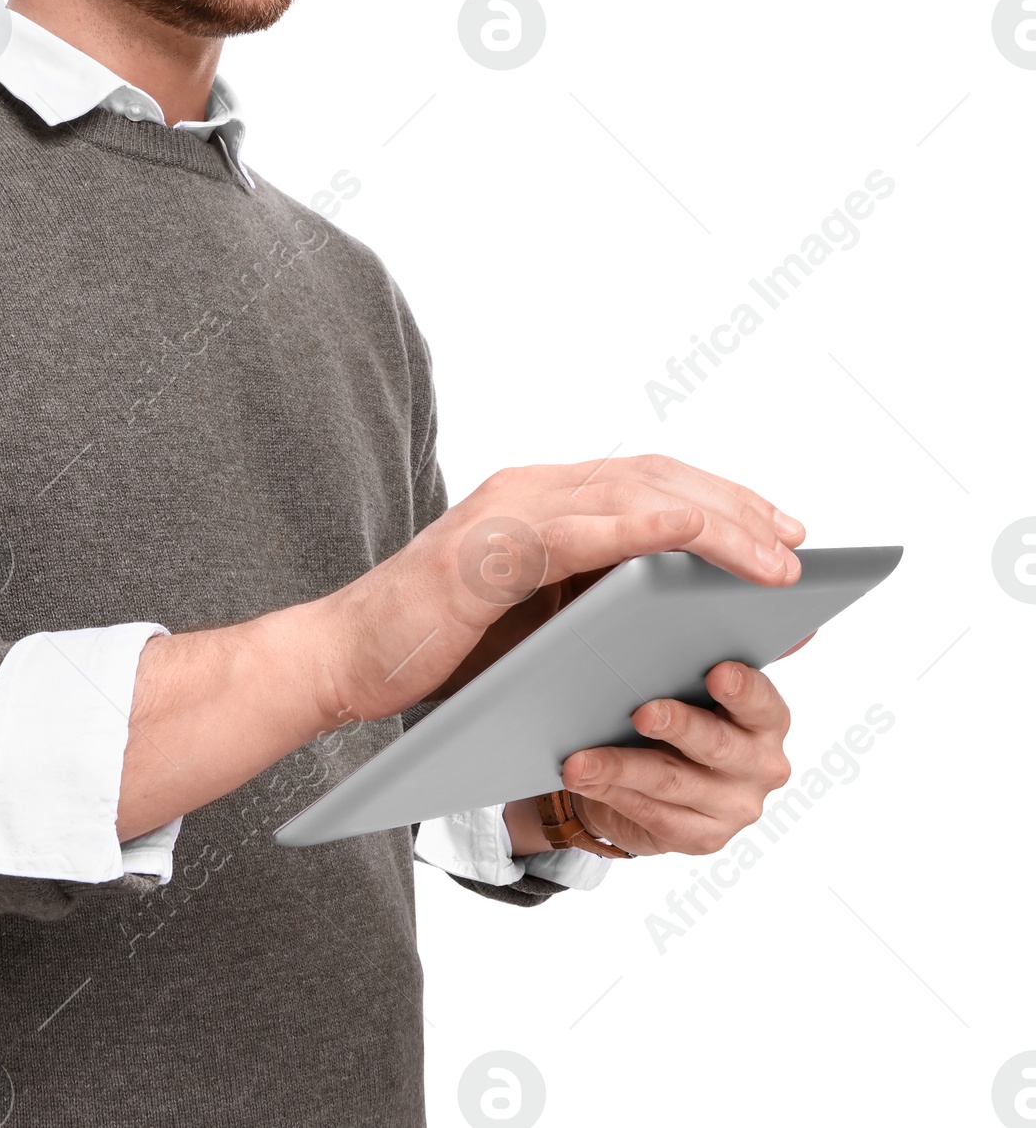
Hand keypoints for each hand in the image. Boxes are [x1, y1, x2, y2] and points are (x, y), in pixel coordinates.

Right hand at [321, 453, 804, 723]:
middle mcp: (526, 489)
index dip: (721, 499)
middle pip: (653, 476)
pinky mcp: (483, 551)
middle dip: (737, 506)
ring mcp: (503, 513)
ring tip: (777, 561)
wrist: (339, 660)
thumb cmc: (435, 649)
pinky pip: (578, 529)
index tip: (784, 530)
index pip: (646, 481)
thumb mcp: (533, 622)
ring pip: (631, 494)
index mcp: (538, 501)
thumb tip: (688, 618)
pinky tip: (695, 532)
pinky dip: (643, 524)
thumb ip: (594, 603)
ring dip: (716, 522)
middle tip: (798, 543)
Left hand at [554, 659, 793, 856]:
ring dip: (620, 767)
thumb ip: (696, 644)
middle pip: (718, 745)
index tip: (716, 673)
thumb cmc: (667, 705)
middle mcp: (761, 764)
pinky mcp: (703, 837)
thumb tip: (705, 597)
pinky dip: (613, 794)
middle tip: (641, 713)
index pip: (762, 701)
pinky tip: (583, 779)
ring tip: (579, 760)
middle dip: (678, 727)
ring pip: (672, 783)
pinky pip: (654, 815)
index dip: (742, 689)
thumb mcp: (682, 676)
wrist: (645, 775)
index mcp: (766, 717)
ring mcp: (734, 806)